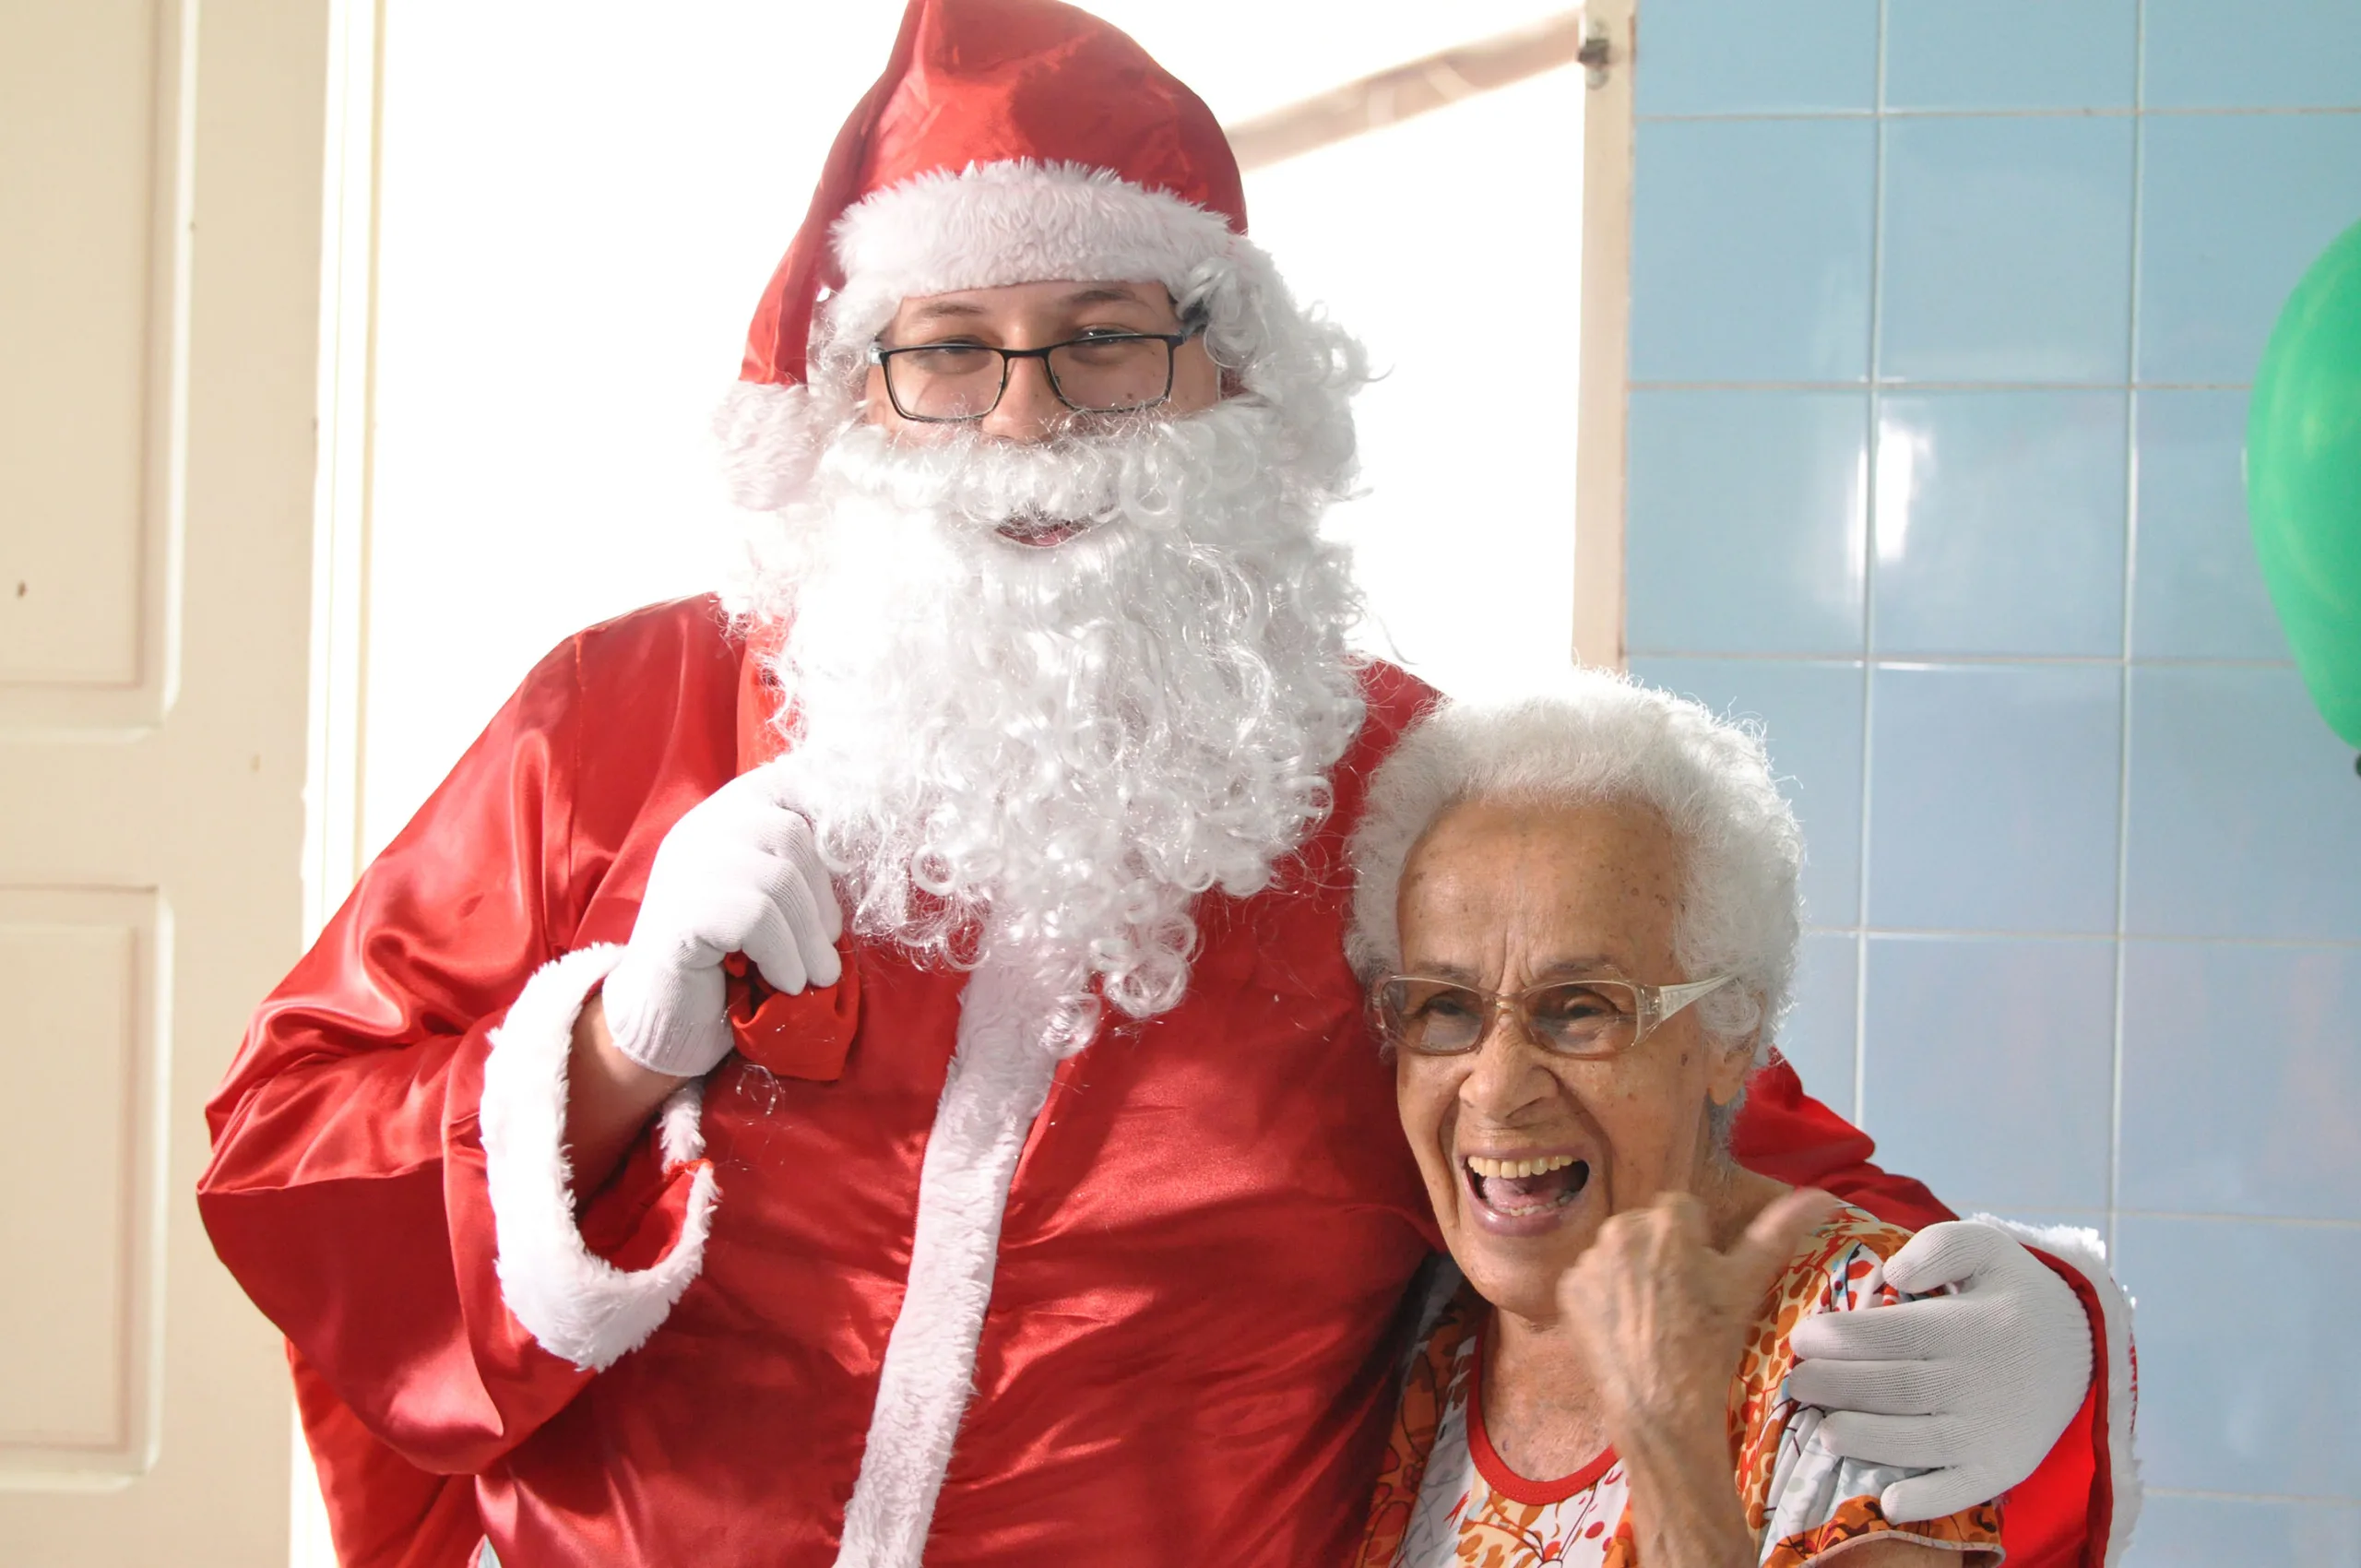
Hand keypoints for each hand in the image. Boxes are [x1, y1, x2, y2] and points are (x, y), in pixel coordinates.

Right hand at [601, 764, 842, 1076]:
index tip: (853, 870)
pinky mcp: (680, 910)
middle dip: (822, 900)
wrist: (671, 1024)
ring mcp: (685, 866)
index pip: (792, 779)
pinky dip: (783, 956)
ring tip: (811, 977)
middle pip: (793, 833)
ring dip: (808, 940)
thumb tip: (874, 846)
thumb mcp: (776, 900)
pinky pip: (756, 917)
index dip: (834, 815)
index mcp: (730, 813)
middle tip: (827, 952)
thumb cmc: (737, 963)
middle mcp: (701, 827)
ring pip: (779, 879)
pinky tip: (781, 982)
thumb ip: (806, 865)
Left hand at [1556, 1187, 1838, 1567]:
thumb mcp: (1749, 1284)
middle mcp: (1621, 1227)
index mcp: (1667, 1218)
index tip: (1703, 1280)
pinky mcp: (1567, 1289)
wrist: (1662, 1408)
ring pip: (1618, 1251)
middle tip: (1681, 1301)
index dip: (1696, 1244)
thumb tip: (1824, 1196)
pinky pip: (1591, 1279)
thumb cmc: (1711, 1343)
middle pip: (1647, 1227)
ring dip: (1633, 1271)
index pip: (1682, 1210)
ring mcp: (1589, 1259)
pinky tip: (1627, 1326)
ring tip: (1655, 1317)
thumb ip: (1781, 1230)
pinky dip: (1606, 1296)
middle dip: (1663, 1253)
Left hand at [1785, 1220, 2092, 1521]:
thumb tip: (1894, 1270)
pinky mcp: (2003, 1468)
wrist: (2080, 1349)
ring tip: (1823, 1432)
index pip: (1896, 1334)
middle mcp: (1982, 1382)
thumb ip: (1939, 1247)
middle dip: (1839, 1388)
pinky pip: (1962, 1490)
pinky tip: (1889, 1504)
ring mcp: (1992, 1431)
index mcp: (1973, 1326)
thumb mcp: (1985, 1247)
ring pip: (1920, 1441)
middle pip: (1897, 1388)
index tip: (1802, 1338)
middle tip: (1796, 1383)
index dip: (1843, 1338)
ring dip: (1867, 1441)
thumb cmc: (2011, 1293)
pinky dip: (1928, 1500)